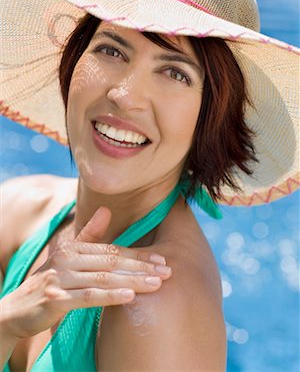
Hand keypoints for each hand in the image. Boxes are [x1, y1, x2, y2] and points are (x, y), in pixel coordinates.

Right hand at [0, 206, 170, 339]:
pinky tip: (130, 297)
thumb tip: (106, 209)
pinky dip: (110, 296)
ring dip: (133, 281)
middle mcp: (67, 259)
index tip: (162, 259)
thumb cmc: (50, 281)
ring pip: (104, 278)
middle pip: (112, 262)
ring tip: (157, 284)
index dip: (138, 255)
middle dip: (142, 267)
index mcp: (73, 248)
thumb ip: (88, 235)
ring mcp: (60, 279)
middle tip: (168, 271)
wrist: (16, 308)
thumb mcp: (67, 256)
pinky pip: (88, 297)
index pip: (112, 250)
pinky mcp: (55, 300)